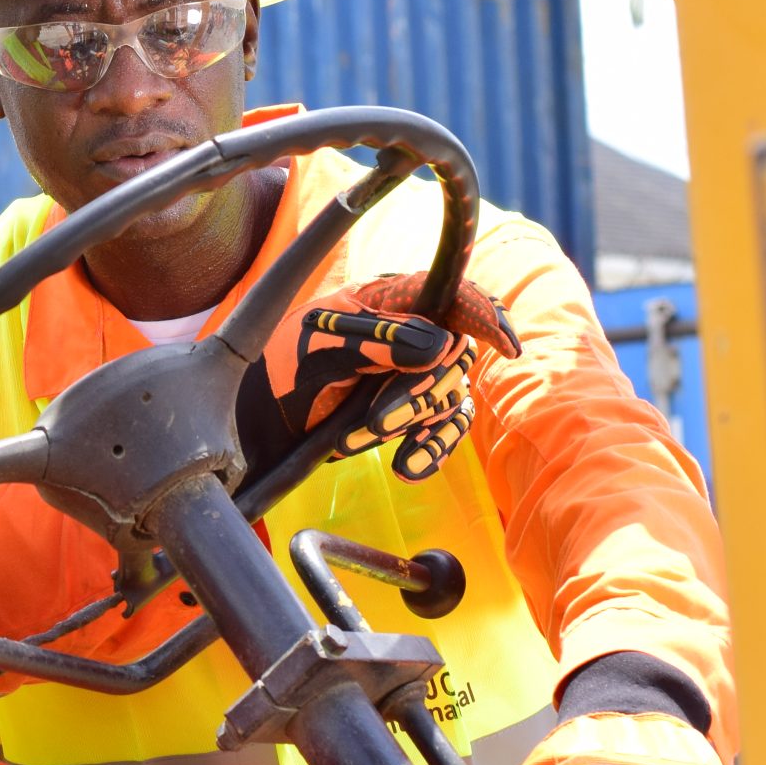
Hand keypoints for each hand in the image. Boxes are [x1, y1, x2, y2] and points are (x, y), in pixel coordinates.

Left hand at [264, 270, 520, 474]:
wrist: (260, 421)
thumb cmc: (284, 367)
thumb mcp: (321, 347)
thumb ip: (377, 341)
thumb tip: (441, 344)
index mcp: (390, 301)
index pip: (452, 296)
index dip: (483, 313)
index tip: (505, 344)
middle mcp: (411, 335)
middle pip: (454, 357)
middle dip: (417, 392)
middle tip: (374, 420)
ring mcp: (414, 377)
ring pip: (449, 397)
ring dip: (411, 424)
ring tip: (357, 438)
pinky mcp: (412, 416)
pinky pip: (445, 431)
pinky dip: (431, 450)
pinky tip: (404, 468)